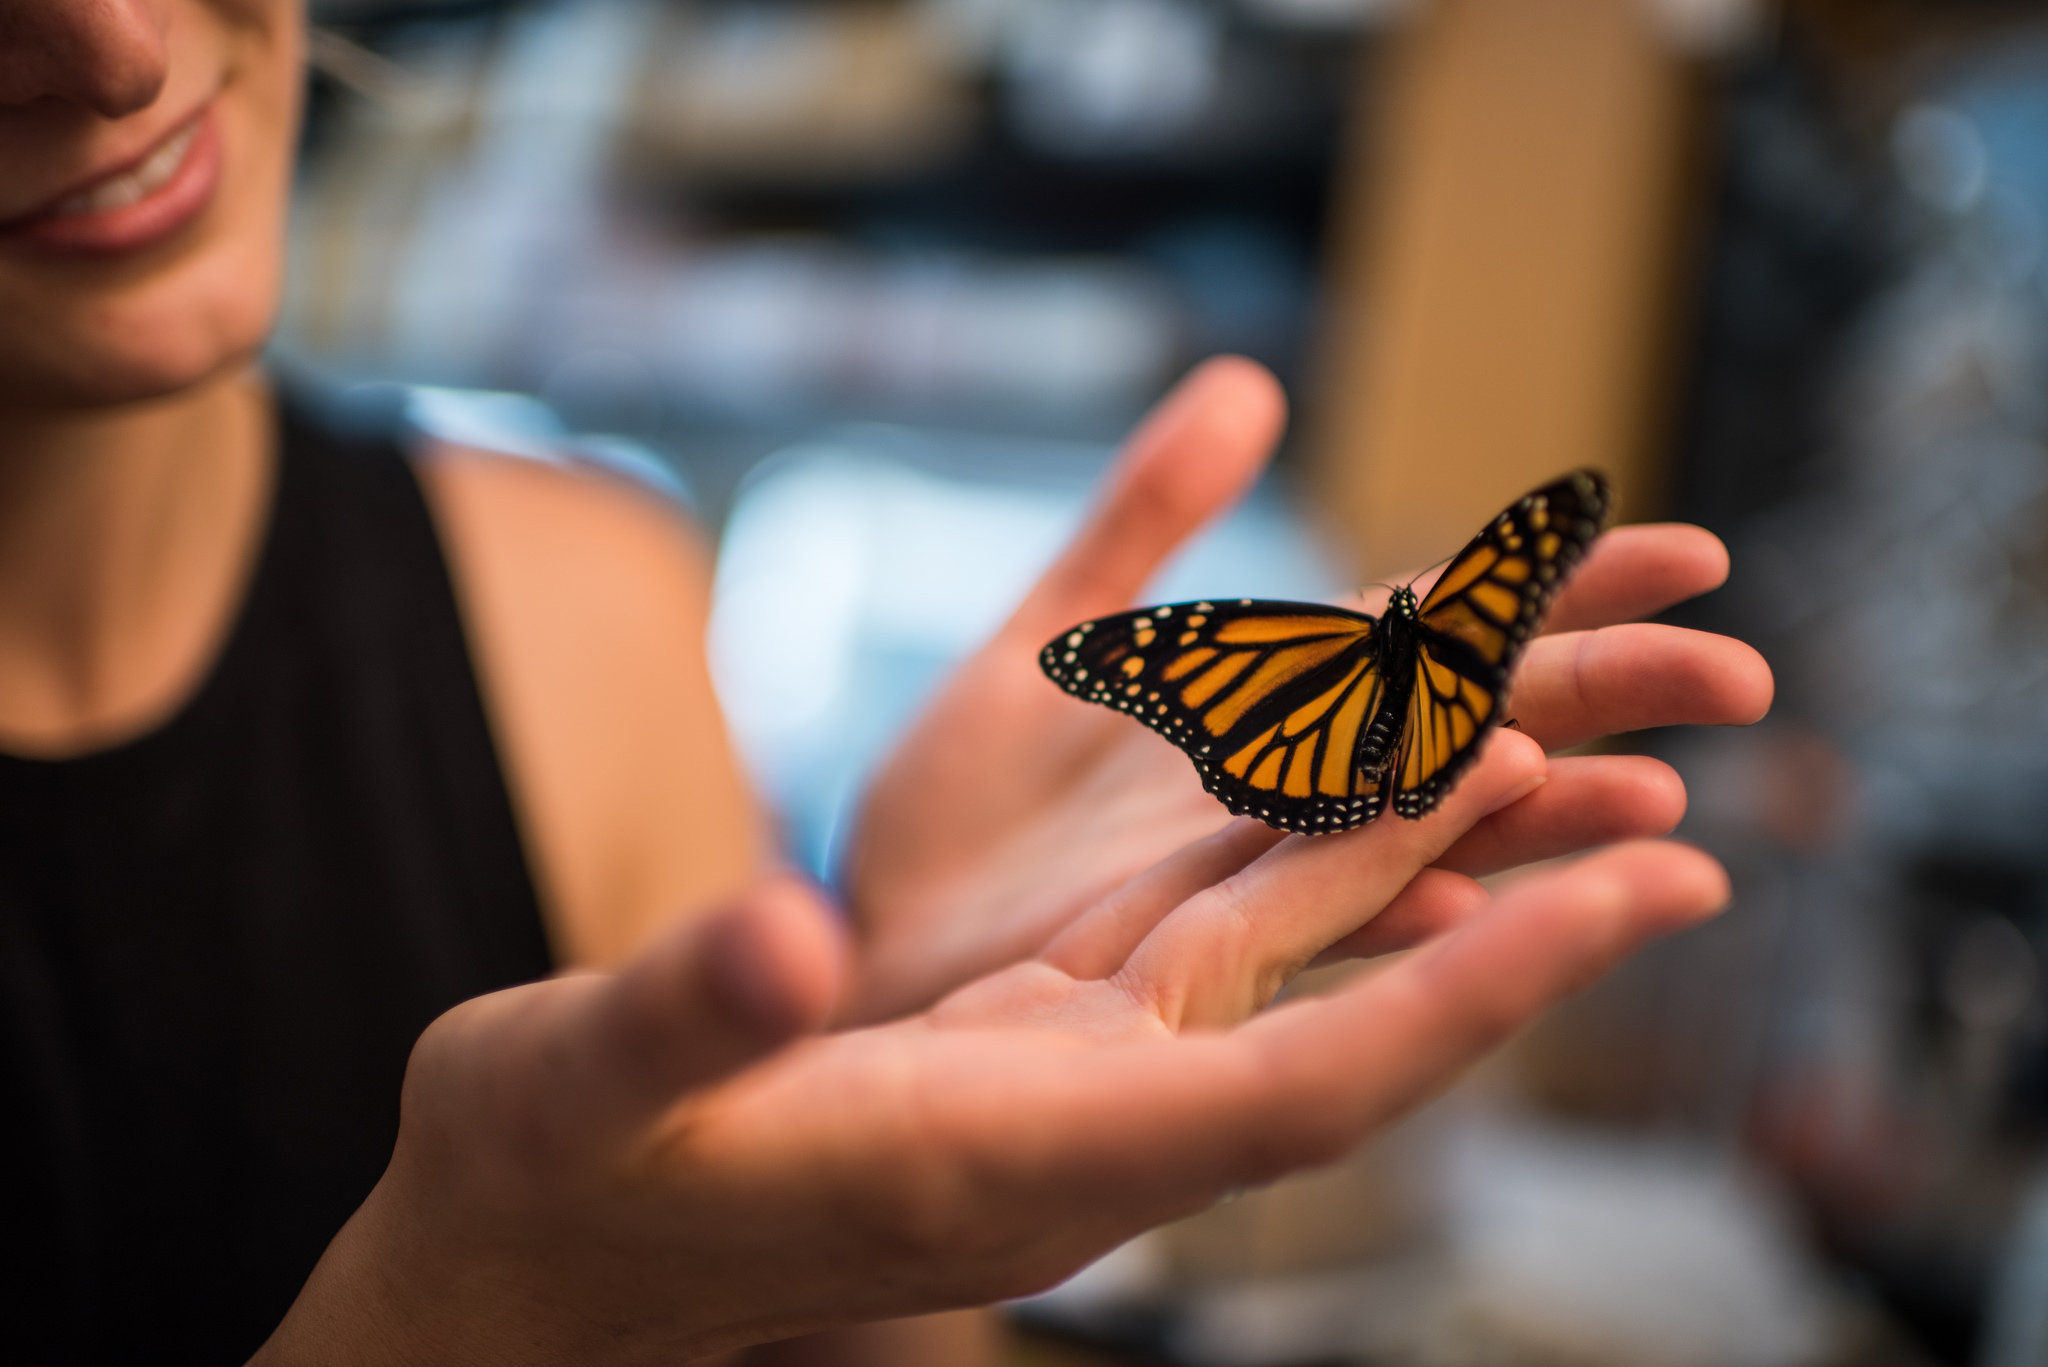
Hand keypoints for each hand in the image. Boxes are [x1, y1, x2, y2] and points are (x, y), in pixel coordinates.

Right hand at [256, 754, 1728, 1365]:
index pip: (1293, 1097)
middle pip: (1348, 1033)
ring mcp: (1062, 1090)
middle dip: (1515, 936)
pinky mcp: (1028, 1045)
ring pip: (1290, 981)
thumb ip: (688, 1019)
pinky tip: (1364, 782)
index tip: (1609, 902)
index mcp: (1004, 1158)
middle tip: (1682, 829)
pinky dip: (1305, 867)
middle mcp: (1074, 1132)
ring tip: (1564, 757)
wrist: (528, 1262)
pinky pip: (1209, 952)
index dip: (1461, 1005)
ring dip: (1430, 882)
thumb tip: (784, 932)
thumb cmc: (543, 1190)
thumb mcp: (577, 1091)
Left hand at [843, 358, 1770, 1020]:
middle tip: (1740, 675)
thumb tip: (1245, 383)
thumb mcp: (1042, 636)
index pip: (1441, 620)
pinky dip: (1404, 905)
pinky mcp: (1208, 954)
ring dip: (1542, 815)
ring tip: (1660, 797)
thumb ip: (1142, 521)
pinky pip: (1327, 923)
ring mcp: (1259, 873)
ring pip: (1431, 830)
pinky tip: (1479, 894)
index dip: (1560, 586)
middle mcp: (1287, 784)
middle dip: (1601, 695)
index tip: (1689, 552)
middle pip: (1474, 720)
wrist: (875, 938)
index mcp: (1265, 694)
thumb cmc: (955, 811)